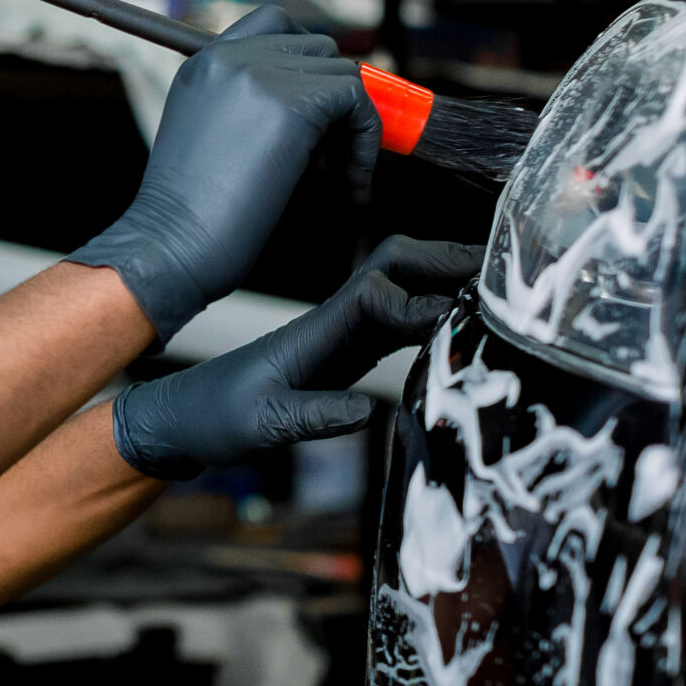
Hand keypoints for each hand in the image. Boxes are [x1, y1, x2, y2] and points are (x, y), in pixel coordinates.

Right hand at [68, 5, 380, 340]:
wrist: (171, 242)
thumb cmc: (187, 214)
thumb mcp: (212, 138)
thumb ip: (256, 108)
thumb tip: (327, 109)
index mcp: (203, 64)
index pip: (273, 24)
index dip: (307, 61)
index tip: (320, 105)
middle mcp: (229, 57)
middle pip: (318, 48)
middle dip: (333, 97)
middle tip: (330, 154)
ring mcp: (260, 74)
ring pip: (343, 72)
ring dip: (351, 123)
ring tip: (335, 176)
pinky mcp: (292, 103)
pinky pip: (356, 100)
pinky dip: (364, 140)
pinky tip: (348, 183)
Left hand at [107, 235, 480, 479]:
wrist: (181, 420)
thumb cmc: (213, 419)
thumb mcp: (260, 426)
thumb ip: (310, 417)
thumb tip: (364, 411)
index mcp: (315, 333)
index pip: (377, 295)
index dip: (418, 299)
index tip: (457, 317)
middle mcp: (333, 323)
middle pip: (396, 266)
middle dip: (447, 260)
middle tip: (505, 268)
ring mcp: (340, 334)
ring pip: (401, 286)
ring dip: (445, 279)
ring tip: (499, 286)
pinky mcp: (342, 352)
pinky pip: (396, 320)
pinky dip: (433, 312)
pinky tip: (461, 322)